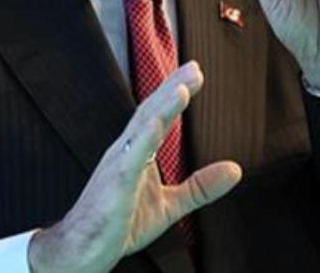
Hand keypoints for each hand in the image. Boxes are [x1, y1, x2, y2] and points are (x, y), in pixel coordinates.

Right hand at [28, 63, 241, 272]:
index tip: (195, 72)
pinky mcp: (114, 186)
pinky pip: (128, 160)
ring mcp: (118, 166)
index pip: (158, 116)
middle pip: (150, 113)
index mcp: (137, 153)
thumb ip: (200, 186)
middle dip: (171, 89)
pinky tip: (154, 125)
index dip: (175, 93)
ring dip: (161, 108)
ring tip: (182, 88)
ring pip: (141, 130)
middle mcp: (126, 152)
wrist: (83, 252)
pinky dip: (142, 140)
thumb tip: (236, 169)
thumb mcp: (170, 205)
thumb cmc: (120, 224)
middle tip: (194, 68)